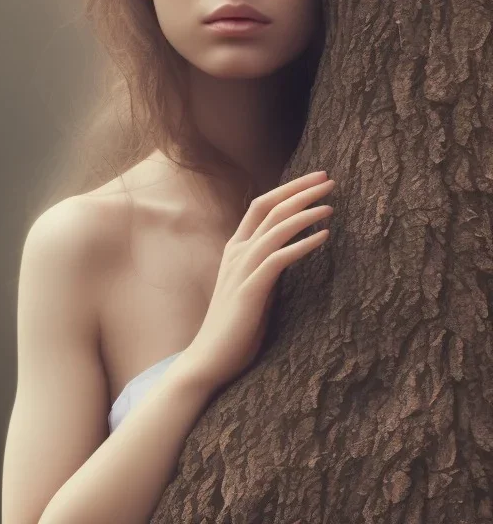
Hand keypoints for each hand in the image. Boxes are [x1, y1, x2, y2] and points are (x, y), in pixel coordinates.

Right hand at [183, 171, 334, 391]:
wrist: (209, 359)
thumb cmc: (236, 325)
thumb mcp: (255, 284)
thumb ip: (269, 263)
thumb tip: (295, 247)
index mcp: (236, 248)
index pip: (262, 205)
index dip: (289, 188)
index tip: (316, 179)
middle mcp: (237, 252)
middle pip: (270, 208)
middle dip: (300, 190)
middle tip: (329, 179)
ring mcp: (241, 269)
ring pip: (275, 228)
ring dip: (305, 213)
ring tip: (330, 205)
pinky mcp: (249, 290)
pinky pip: (279, 258)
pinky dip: (302, 243)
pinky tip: (323, 236)